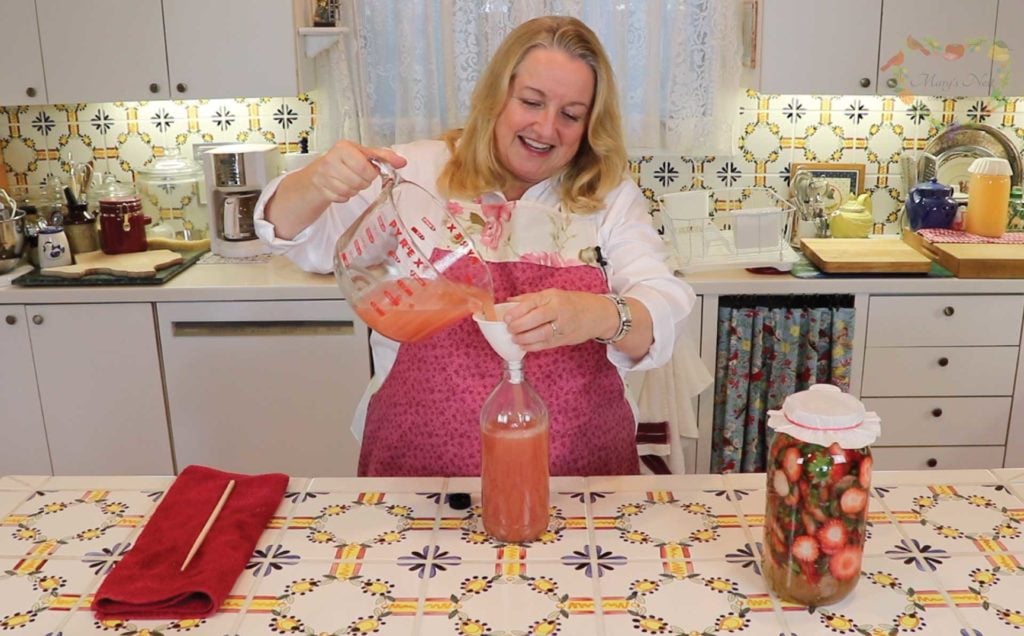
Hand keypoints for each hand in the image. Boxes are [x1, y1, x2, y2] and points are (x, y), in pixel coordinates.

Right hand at [304, 140, 406, 204]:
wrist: (319, 172)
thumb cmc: (344, 161)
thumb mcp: (363, 154)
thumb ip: (384, 157)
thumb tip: (402, 162)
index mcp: (343, 148)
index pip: (364, 168)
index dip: (370, 173)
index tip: (368, 170)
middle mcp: (331, 160)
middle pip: (359, 181)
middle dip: (363, 182)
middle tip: (359, 176)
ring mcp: (324, 176)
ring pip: (350, 191)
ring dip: (355, 189)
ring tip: (350, 181)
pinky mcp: (321, 189)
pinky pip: (342, 198)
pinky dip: (345, 196)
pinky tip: (342, 187)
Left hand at [502, 289, 618, 351]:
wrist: (598, 314)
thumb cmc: (573, 302)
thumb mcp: (553, 294)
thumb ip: (531, 298)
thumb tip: (509, 301)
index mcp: (554, 297)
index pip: (533, 303)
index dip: (517, 312)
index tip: (506, 317)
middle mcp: (559, 311)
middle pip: (536, 319)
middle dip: (520, 326)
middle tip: (510, 329)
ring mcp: (563, 326)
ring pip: (541, 334)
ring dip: (525, 338)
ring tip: (515, 338)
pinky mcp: (565, 339)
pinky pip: (546, 344)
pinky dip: (533, 346)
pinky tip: (524, 345)